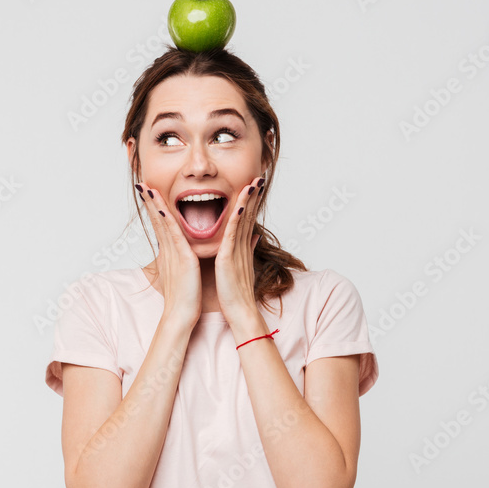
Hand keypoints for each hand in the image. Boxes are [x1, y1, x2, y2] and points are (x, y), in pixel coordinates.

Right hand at [135, 182, 201, 329]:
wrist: (182, 316)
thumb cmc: (186, 298)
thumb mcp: (187, 273)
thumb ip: (188, 259)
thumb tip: (190, 253)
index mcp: (171, 252)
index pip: (162, 225)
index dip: (156, 208)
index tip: (151, 192)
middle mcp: (168, 250)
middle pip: (157, 220)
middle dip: (150, 201)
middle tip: (142, 183)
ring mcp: (172, 254)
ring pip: (162, 224)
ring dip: (154, 205)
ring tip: (146, 187)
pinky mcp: (181, 259)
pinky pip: (172, 235)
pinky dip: (166, 221)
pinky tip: (161, 208)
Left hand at [215, 176, 264, 326]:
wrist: (240, 312)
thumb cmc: (236, 293)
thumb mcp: (242, 266)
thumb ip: (246, 249)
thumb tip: (253, 236)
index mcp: (242, 247)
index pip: (248, 218)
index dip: (251, 201)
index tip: (254, 184)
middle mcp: (243, 246)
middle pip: (249, 214)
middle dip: (254, 194)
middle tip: (258, 176)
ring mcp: (237, 250)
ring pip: (244, 220)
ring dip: (248, 200)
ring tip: (253, 181)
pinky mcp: (230, 257)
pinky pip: (233, 234)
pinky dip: (237, 219)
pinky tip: (239, 205)